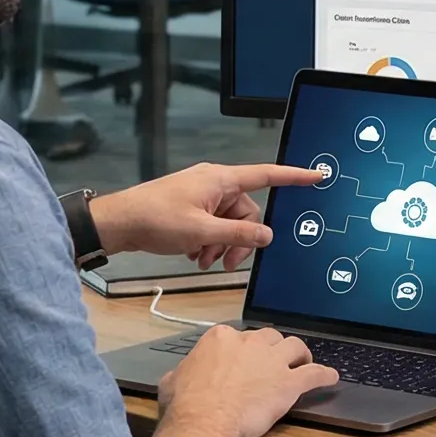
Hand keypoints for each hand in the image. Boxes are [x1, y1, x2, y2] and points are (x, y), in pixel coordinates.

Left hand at [89, 162, 327, 269]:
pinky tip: (195, 255)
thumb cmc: (155, 218)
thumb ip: (238, 234)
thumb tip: (266, 235)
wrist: (120, 222)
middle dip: (239, 238)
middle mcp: (214, 183)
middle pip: (246, 210)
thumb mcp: (202, 232)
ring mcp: (202, 194)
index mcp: (221, 179)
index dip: (294, 176)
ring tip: (204, 260)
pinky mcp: (192, 206)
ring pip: (229, 221)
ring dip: (221, 244)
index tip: (315, 176)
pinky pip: (213, 224)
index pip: (266, 175)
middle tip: (226, 262)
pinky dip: (209, 241)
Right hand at [155, 324, 338, 436]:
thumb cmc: (186, 406)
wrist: (204, 424)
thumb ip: (184, 371)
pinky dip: (324, 375)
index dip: (244, 350)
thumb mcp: (172, 381)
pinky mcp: (288, 383)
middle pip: (269, 337)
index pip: (239, 337)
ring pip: (295, 347)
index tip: (245, 360)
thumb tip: (181, 375)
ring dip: (301, 354)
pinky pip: (314, 374)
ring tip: (304, 361)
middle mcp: (249, 343)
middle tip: (275, 361)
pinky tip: (331, 377)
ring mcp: (271, 361)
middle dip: (273, 348)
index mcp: (221, 339)